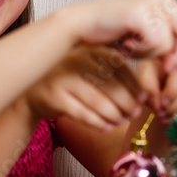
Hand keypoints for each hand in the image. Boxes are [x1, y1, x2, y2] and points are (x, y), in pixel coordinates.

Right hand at [26, 46, 146, 130]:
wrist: (32, 90)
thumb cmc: (69, 79)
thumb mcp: (88, 66)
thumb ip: (112, 71)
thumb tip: (144, 94)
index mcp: (89, 49)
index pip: (119, 66)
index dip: (134, 85)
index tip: (142, 99)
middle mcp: (76, 60)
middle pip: (111, 85)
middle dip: (127, 103)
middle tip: (133, 114)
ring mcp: (63, 78)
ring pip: (98, 102)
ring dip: (115, 115)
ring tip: (121, 121)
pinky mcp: (54, 98)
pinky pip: (83, 114)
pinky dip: (98, 123)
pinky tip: (107, 127)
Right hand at [69, 0, 176, 73]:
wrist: (78, 26)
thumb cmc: (106, 32)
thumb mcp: (141, 38)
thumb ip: (163, 42)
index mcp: (162, 1)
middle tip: (167, 69)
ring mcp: (150, 2)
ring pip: (171, 42)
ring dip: (151, 54)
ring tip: (131, 48)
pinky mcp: (140, 12)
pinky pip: (157, 42)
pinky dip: (142, 51)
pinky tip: (125, 45)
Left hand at [136, 56, 176, 122]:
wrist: (160, 80)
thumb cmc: (152, 74)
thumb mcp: (145, 74)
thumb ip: (147, 85)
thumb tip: (158, 104)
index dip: (173, 90)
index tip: (161, 102)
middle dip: (175, 104)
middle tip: (160, 112)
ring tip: (165, 117)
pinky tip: (175, 118)